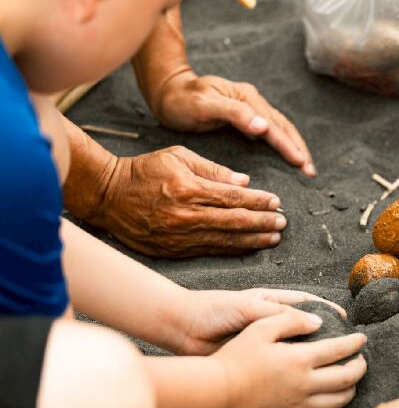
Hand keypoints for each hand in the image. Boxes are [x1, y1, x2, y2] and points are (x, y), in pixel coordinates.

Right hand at [88, 146, 285, 257]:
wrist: (108, 196)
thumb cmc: (144, 171)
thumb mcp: (179, 157)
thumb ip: (213, 170)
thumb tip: (244, 182)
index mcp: (188, 188)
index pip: (234, 198)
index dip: (259, 201)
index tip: (276, 202)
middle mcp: (185, 215)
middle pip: (235, 222)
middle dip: (263, 223)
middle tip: (282, 223)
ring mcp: (179, 236)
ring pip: (226, 240)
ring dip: (254, 240)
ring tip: (273, 237)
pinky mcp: (173, 250)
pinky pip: (210, 250)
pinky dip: (233, 249)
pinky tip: (249, 247)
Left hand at [150, 71, 314, 175]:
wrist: (168, 90)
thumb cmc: (182, 99)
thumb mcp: (204, 105)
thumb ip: (234, 114)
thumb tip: (264, 127)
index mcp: (246, 98)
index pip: (274, 126)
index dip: (289, 146)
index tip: (302, 164)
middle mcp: (253, 100)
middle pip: (284, 126)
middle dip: (299, 148)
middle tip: (310, 172)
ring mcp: (251, 107)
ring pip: (281, 128)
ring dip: (295, 146)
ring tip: (305, 166)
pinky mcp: (247, 115)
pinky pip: (272, 130)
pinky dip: (284, 143)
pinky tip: (288, 155)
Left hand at [174, 289, 346, 355]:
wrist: (182, 328)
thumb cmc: (214, 310)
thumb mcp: (249, 307)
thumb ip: (281, 314)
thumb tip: (316, 324)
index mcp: (271, 303)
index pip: (307, 305)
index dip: (328, 312)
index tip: (346, 322)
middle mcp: (271, 322)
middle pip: (306, 329)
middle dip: (327, 337)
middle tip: (347, 348)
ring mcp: (264, 341)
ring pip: (295, 348)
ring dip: (313, 357)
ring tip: (333, 367)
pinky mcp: (255, 358)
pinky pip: (280, 363)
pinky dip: (293, 370)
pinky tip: (306, 380)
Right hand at [213, 307, 367, 407]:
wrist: (217, 390)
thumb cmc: (237, 356)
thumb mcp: (261, 328)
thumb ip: (292, 320)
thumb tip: (319, 322)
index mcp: (299, 360)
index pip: (339, 350)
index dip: (355, 343)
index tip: (362, 338)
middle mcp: (304, 384)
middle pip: (347, 378)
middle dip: (360, 367)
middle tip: (361, 358)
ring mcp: (298, 404)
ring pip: (339, 401)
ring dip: (352, 388)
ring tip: (352, 378)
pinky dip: (335, 407)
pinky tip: (335, 399)